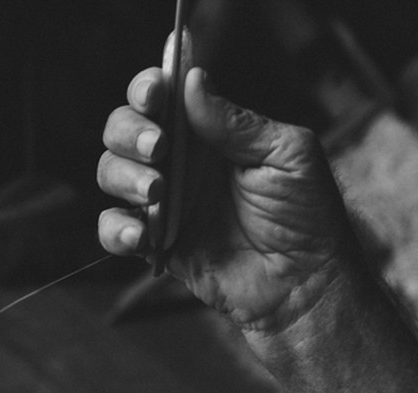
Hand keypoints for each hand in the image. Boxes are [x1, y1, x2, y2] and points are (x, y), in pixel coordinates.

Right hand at [97, 67, 355, 331]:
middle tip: (158, 148)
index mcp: (208, 134)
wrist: (301, 285)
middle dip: (129, 132)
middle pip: (123, 130)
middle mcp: (179, 162)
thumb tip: (194, 81)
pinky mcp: (154, 244)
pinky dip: (116, 229)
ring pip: (111, 173)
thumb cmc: (305, 217)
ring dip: (124, 177)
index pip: (162, 97)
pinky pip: (113, 229)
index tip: (154, 95)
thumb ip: (237, 122)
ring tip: (157, 193)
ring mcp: (163, 203)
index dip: (147, 88)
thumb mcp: (286, 156)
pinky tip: (142, 237)